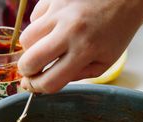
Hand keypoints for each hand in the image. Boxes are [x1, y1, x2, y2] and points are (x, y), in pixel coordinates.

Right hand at [18, 0, 142, 92]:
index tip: (34, 87)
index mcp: (84, 52)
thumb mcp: (104, 63)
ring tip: (43, 49)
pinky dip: (39, 27)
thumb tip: (51, 80)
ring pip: (26, 39)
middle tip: (31, 72)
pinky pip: (34, 17)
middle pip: (30, 61)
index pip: (50, 81)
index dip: (38, 89)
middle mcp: (68, 31)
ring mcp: (59, 11)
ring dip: (30, 49)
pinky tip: (53, 28)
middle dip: (26, 72)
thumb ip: (78, 75)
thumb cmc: (116, 32)